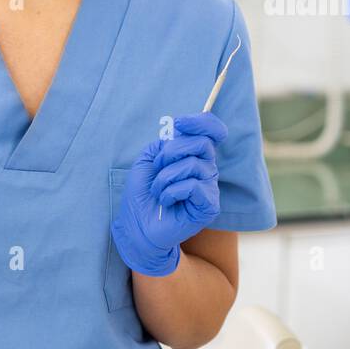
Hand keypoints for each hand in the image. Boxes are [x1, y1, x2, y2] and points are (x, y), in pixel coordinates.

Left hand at [111, 112, 226, 276]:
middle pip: (202, 143)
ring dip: (166, 177)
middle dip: (172, 152)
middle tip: (157, 169)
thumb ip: (164, 142)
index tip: (180, 123)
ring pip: (193, 165)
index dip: (202, 122)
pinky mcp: (209, 205)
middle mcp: (206, 169)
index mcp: (194, 156)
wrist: (137, 227)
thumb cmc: (143, 195)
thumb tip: (179, 130)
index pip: (212, 130)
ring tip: (158, 191)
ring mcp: (210, 187)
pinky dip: (172, 191)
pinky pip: (193, 186)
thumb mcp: (148, 160)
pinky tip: (167, 201)